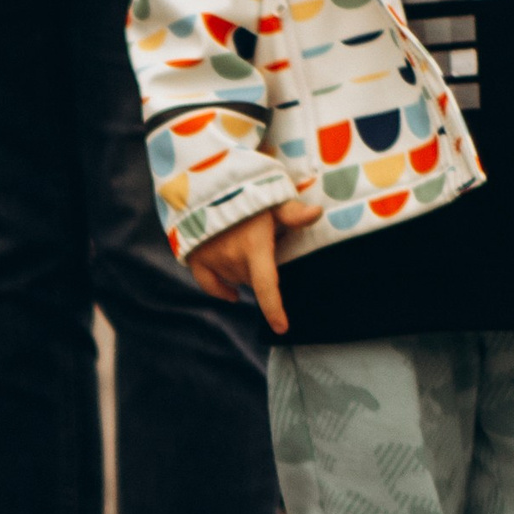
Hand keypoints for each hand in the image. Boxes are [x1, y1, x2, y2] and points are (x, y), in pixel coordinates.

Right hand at [185, 198, 321, 334]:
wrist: (203, 185)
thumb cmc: (244, 191)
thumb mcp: (272, 199)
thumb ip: (293, 212)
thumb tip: (318, 212)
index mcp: (254, 247)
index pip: (266, 286)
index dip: (274, 310)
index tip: (282, 328)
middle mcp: (232, 259)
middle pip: (253, 281)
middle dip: (262, 273)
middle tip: (268, 249)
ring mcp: (212, 259)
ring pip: (235, 280)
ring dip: (245, 275)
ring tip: (248, 252)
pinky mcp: (196, 257)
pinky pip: (209, 283)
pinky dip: (221, 290)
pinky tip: (233, 296)